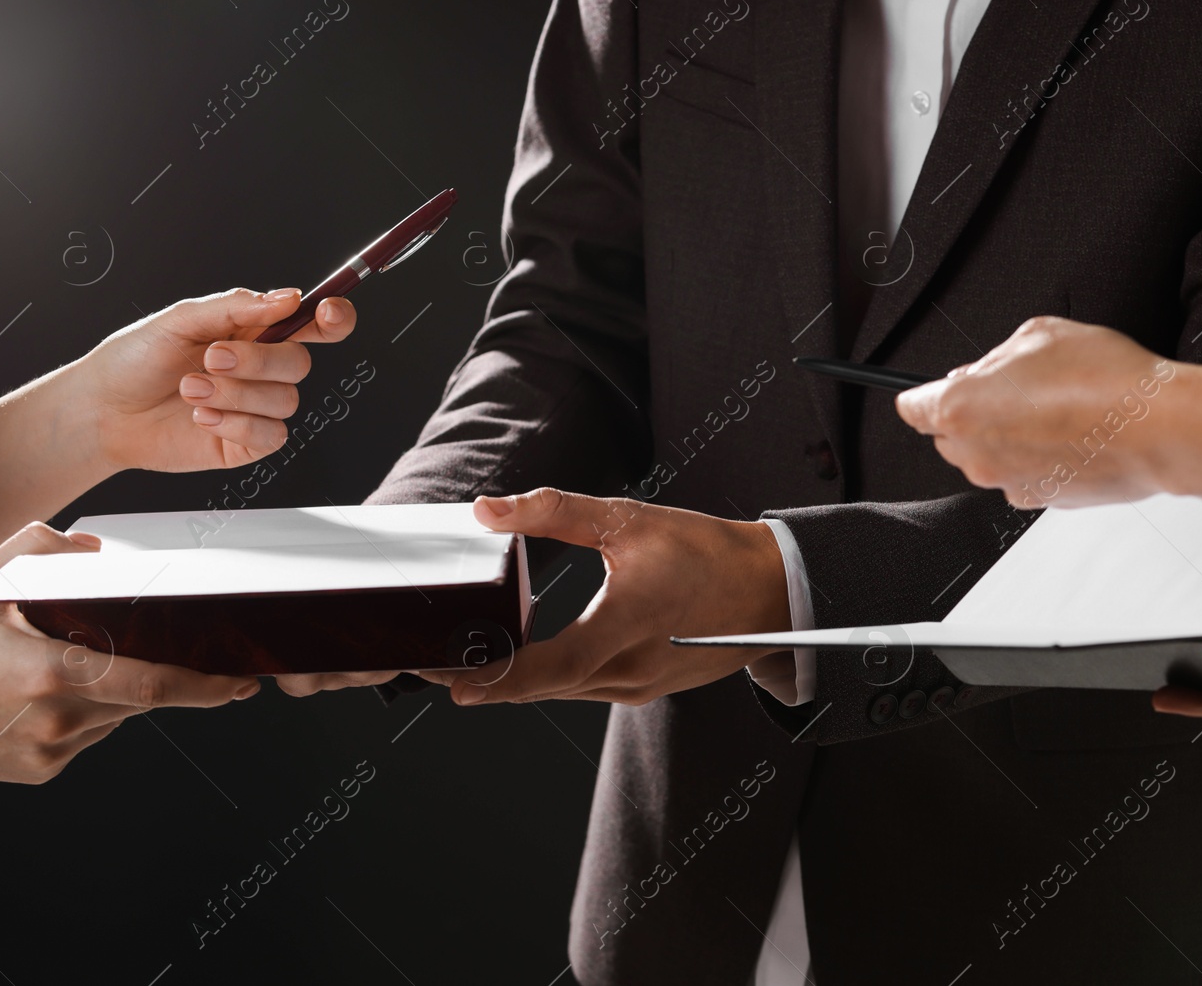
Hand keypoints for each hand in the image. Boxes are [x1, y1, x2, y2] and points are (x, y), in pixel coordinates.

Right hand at [0, 524, 258, 782]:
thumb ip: (52, 552)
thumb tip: (101, 553)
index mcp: (52, 673)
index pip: (152, 685)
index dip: (206, 686)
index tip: (242, 681)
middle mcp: (58, 720)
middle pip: (143, 701)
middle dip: (178, 683)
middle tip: (214, 667)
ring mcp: (50, 753)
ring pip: (116, 716)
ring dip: (119, 691)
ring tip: (73, 663)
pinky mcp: (40, 772)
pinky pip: (88, 736)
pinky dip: (88, 712)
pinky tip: (46, 694)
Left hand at [83, 287, 356, 471]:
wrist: (103, 412)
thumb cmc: (133, 361)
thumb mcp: (180, 319)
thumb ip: (237, 307)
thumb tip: (288, 298)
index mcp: (252, 332)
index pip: (311, 324)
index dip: (333, 318)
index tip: (328, 313)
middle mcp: (259, 369)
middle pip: (300, 362)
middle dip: (257, 360)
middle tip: (211, 358)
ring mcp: (256, 407)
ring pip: (285, 400)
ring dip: (235, 394)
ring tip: (191, 390)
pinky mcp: (246, 441)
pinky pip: (271, 434)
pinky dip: (235, 422)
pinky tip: (201, 416)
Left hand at [426, 489, 789, 705]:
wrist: (770, 592)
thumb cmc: (705, 551)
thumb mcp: (627, 519)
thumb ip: (553, 512)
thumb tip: (488, 509)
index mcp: (631, 622)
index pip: (555, 664)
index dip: (501, 678)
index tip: (452, 683)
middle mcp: (634, 667)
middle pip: (545, 687)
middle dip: (487, 680)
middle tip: (432, 667)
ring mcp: (640, 686)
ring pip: (562, 692)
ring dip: (514, 683)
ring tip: (463, 664)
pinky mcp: (645, 689)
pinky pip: (583, 690)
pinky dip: (548, 680)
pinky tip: (520, 662)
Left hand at [894, 316, 1178, 507]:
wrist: (1158, 428)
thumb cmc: (1103, 380)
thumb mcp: (1037, 334)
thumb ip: (996, 357)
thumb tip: (983, 371)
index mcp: (961, 410)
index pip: (911, 408)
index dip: (924, 394)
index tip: (934, 390)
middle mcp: (977, 455)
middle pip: (948, 436)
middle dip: (970, 412)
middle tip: (1014, 388)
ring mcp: (1008, 483)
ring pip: (987, 457)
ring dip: (1005, 436)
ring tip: (1053, 408)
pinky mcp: (1042, 500)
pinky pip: (1023, 474)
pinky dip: (1036, 458)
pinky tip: (1070, 433)